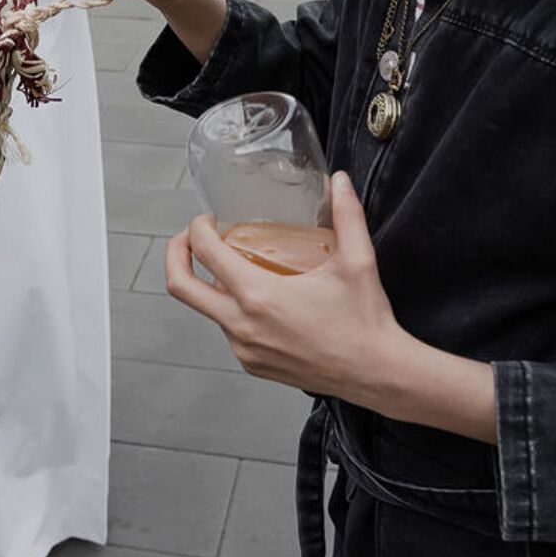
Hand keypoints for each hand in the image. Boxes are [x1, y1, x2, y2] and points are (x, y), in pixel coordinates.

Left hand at [164, 174, 407, 402]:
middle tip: (192, 238)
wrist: (378, 374)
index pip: (204, 252)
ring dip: (214, 285)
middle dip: (177, 254)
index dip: (198, 228)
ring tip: (239, 267)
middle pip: (180, 286)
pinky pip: (228, 332)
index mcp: (258, 296)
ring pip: (208, 310)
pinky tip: (259, 299)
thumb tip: (339, 181)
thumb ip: (347, 214)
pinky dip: (233, 311)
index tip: (209, 219)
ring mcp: (244, 349)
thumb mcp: (357, 261)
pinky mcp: (252, 365)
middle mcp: (242, 325)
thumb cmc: (366, 322)